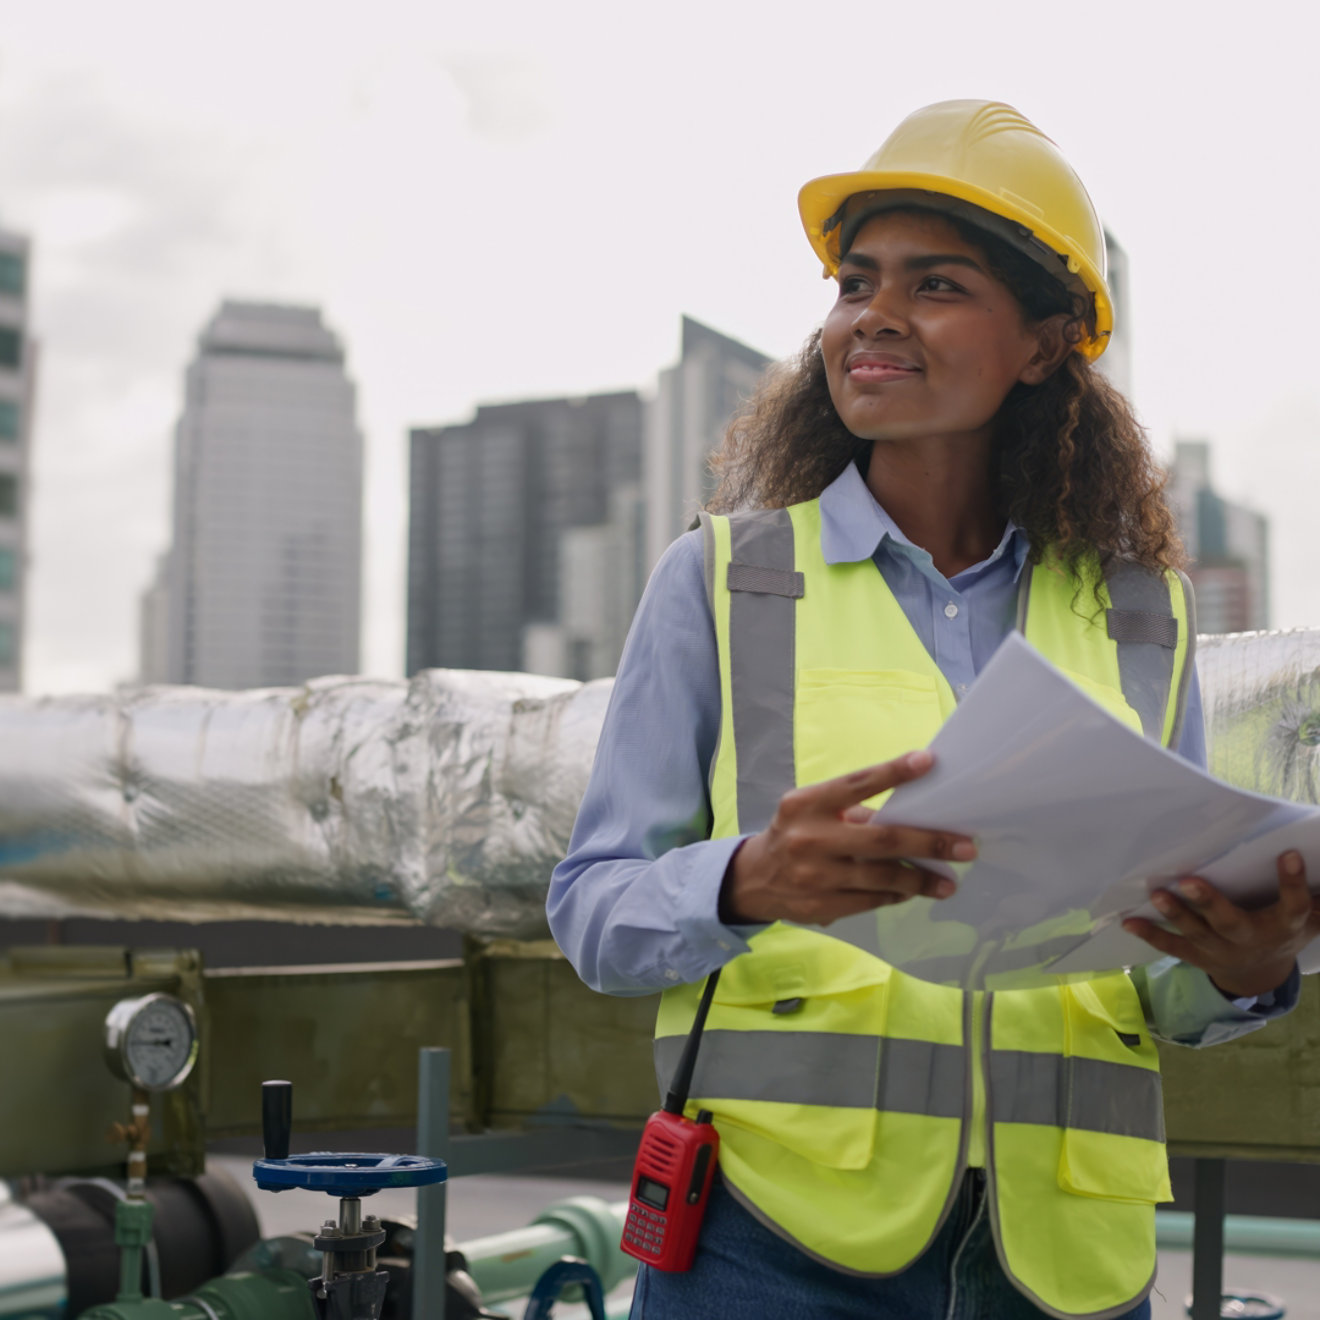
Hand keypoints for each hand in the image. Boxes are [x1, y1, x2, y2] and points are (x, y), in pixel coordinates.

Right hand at [718, 749, 975, 926]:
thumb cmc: (794, 833)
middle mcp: (810, 838)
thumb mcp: (810, 810)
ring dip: (921, 879)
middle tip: (965, 846)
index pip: (857, 784)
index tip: (928, 761)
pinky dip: (896, 895)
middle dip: (929, 843)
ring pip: (883, 878)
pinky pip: (871, 901)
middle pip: (882, 840)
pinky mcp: (821, 906)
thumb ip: (850, 810)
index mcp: (807, 804)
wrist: (753, 878)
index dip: (893, 772)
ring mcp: (816, 876)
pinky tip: (912, 891)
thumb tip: (908, 814)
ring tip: (948, 881)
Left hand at [1122, 851, 1319, 997]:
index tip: (1289, 855)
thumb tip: (1315, 853)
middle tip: (1189, 881)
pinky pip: (1172, 947)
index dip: (1293, 882)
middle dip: (1210, 902)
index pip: (1294, 905)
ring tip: (1157, 894)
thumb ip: (1315, 896)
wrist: (1261, 974)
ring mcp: (1221, 950)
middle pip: (1231, 922)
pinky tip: (1128, 921)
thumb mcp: (1310, 918)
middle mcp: (1251, 940)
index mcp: (1284, 926)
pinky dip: (1150, 935)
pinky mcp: (1198, 956)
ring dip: (1176, 915)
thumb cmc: (1283, 929)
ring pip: (1197, 933)